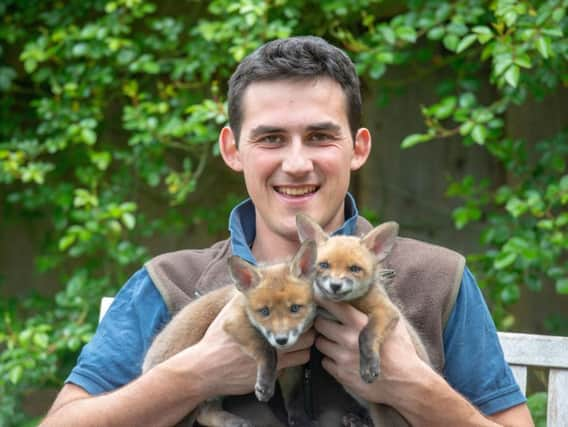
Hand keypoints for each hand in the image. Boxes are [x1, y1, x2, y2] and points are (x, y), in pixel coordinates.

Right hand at [169, 295, 314, 399]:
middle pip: (306, 329)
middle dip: (307, 329)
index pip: (295, 308)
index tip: (302, 311)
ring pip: (306, 348)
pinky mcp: (273, 369)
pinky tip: (288, 357)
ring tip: (296, 344)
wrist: (204, 368)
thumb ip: (246, 296)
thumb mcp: (230, 311)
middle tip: (302, 329)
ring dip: (304, 346)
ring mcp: (272, 352)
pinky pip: (298, 363)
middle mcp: (269, 332)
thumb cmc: (216, 340)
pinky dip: (296, 360)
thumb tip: (252, 278)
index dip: (302, 310)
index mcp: (261, 314)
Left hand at [313, 296, 425, 405]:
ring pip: (320, 343)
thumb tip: (367, 292)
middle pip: (320, 323)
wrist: (407, 383)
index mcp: (359, 323)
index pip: (332, 304)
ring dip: (326, 341)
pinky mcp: (341, 374)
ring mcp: (343, 357)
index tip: (318, 296)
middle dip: (323, 322)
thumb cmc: (402, 351)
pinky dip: (330, 359)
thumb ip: (376, 308)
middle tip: (330, 323)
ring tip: (338, 342)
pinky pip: (325, 362)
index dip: (323, 299)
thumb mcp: (393, 323)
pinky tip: (342, 358)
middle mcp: (348, 339)